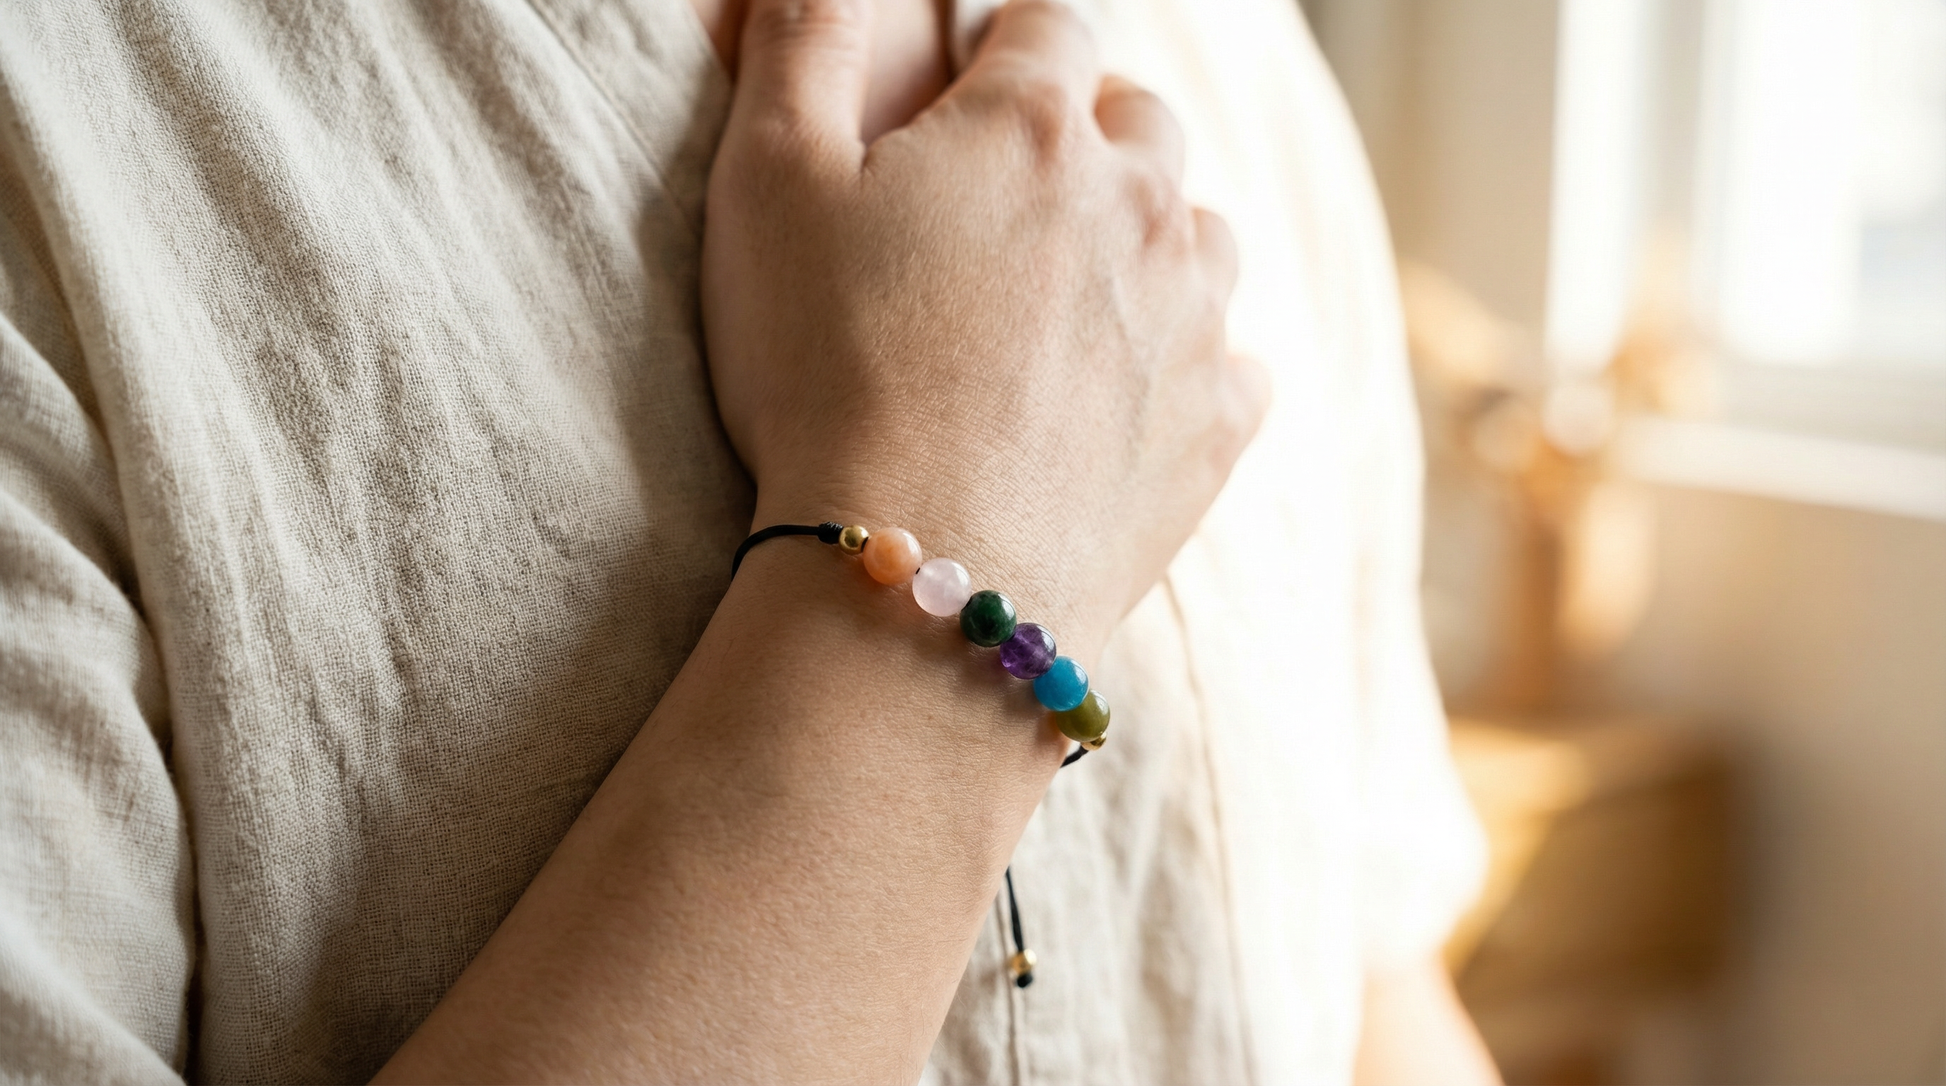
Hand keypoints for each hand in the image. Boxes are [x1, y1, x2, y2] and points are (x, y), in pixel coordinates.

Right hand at [702, 0, 1268, 655]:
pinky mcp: (1218, 427)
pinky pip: (1235, 361)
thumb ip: (805, 41)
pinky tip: (1125, 396)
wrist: (922, 575)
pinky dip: (1190, 362)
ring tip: (1068, 304)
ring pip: (1201, 234)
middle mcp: (1144, 203)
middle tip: (1009, 205)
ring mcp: (1195, 317)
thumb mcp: (767, 179)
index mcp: (1033, 126)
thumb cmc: (825, 369)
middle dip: (1087, 138)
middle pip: (1142, 122)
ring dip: (1149, 244)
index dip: (1010, 45)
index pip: (1049, 23)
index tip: (977, 84)